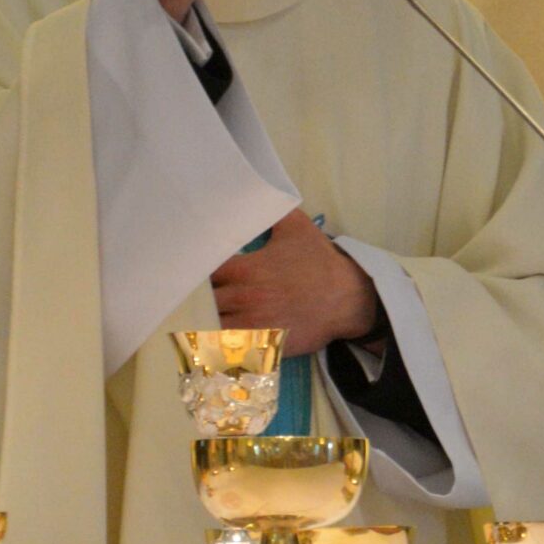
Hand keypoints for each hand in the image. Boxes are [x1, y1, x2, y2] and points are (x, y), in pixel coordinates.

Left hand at [211, 210, 379, 357]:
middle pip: (203, 302)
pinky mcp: (262, 344)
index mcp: (245, 269)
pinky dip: (222, 345)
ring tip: (205, 320)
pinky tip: (221, 341)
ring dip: (207, 323)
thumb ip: (272, 212)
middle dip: (199, 300)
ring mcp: (251, 324)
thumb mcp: (298, 227)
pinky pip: (231, 349)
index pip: (204, 273)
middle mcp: (243, 297)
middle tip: (197, 299)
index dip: (197, 274)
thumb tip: (259, 194)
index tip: (196, 274)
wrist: (347, 299)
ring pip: (212, 328)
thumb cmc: (320, 263)